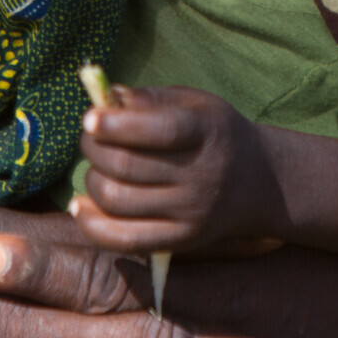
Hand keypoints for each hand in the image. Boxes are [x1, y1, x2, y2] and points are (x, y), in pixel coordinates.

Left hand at [75, 85, 280, 253]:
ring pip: (118, 201)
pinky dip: (92, 224)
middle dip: (94, 149)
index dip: (119, 125)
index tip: (89, 119)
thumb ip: (153, 98)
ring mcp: (190, 213)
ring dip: (92, 180)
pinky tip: (80, 206)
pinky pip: (124, 240)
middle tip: (89, 138)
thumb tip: (108, 96)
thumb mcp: (196, 102)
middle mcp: (200, 176)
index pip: (161, 131)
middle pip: (128, 167)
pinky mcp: (179, 241)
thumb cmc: (215, 132)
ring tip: (97, 167)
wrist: (257, 181)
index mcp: (205, 132)